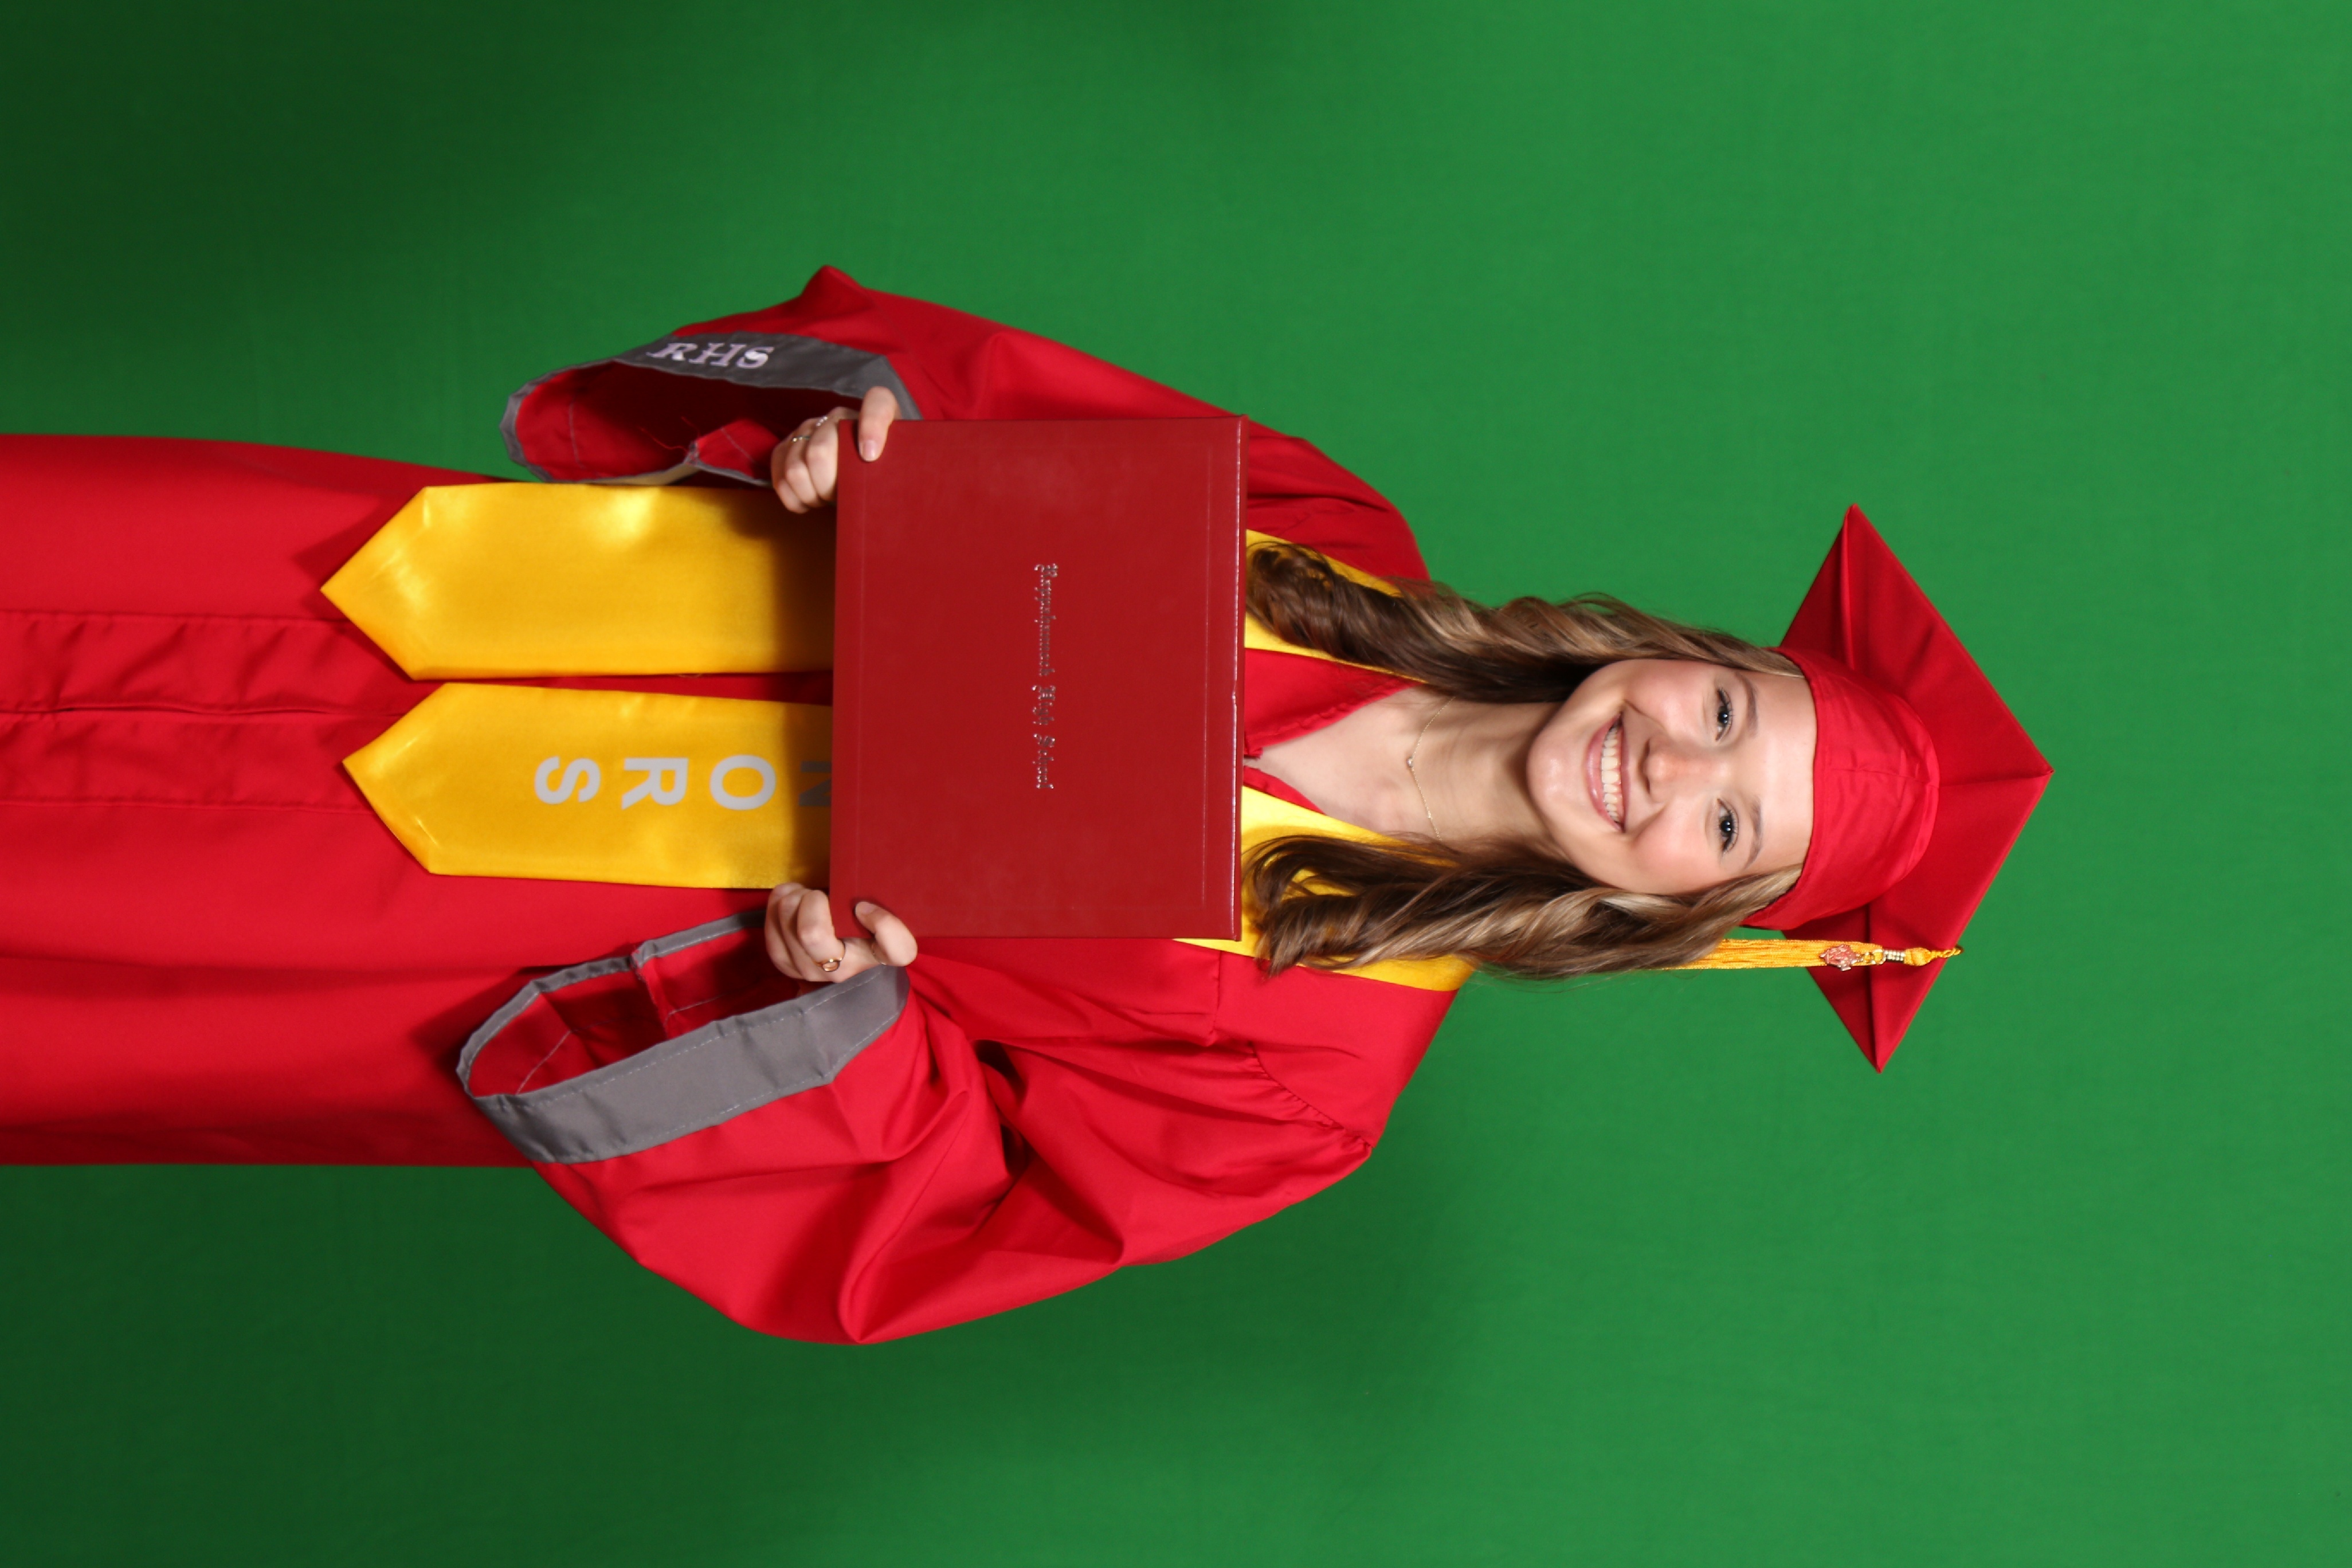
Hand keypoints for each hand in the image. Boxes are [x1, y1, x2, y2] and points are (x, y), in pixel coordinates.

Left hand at [763, 883, 917, 982]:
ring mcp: (810, 972)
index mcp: (879, 956)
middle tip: (821, 895)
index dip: (883, 923)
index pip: (897, 950)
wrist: (836, 956)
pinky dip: (779, 901)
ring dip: (794, 898)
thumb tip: (859, 904)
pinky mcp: (784, 964)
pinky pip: (771, 925)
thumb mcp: (881, 914)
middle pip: (813, 934)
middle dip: (812, 900)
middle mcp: (844, 971)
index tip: (864, 907)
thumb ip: (884, 907)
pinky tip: (792, 899)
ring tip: (807, 897)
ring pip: (787, 923)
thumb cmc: (859, 925)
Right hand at [770, 384, 899, 512]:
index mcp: (876, 414)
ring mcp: (810, 428)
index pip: (878, 403)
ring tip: (828, 499)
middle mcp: (840, 416)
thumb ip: (898, 470)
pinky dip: (794, 497)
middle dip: (828, 487)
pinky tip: (810, 501)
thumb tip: (887, 481)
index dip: (872, 427)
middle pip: (820, 452)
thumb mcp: (898, 472)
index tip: (870, 457)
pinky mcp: (788, 445)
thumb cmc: (884, 476)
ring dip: (811, 495)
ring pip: (795, 469)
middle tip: (843, 498)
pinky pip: (779, 474)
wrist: (862, 476)